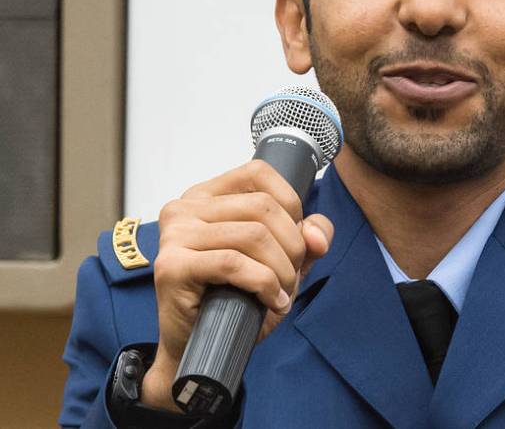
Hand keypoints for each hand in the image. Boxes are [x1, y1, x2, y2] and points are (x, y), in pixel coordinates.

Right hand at [139, 160, 333, 410]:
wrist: (200, 348)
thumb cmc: (235, 300)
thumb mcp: (281, 261)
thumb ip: (305, 237)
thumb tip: (316, 233)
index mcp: (206, 196)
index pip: (258, 174)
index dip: (291, 204)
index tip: (297, 239)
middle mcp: (185, 208)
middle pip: (262, 207)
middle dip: (292, 246)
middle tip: (292, 278)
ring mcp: (174, 235)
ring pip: (253, 235)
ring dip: (281, 270)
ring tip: (282, 294)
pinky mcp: (171, 266)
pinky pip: (234, 263)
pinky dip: (264, 284)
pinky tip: (271, 302)